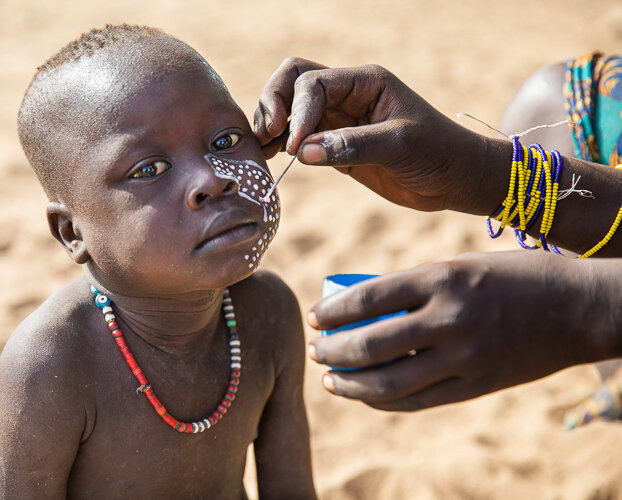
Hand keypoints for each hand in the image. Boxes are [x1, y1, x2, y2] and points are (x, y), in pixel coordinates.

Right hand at [254, 57, 509, 213]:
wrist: (456, 179)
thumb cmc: (439, 153)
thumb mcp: (401, 146)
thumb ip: (353, 145)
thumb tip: (304, 151)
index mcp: (365, 82)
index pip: (313, 83)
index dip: (298, 111)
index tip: (297, 145)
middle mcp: (347, 95)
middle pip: (293, 81)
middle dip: (275, 103)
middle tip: (268, 136)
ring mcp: (338, 120)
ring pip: (290, 108)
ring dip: (273, 124)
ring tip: (265, 149)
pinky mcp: (335, 145)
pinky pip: (300, 138)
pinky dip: (282, 144)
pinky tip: (274, 159)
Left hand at [306, 251, 620, 410]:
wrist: (576, 308)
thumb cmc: (510, 277)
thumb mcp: (458, 266)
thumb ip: (413, 288)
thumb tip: (361, 310)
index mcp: (441, 278)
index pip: (367, 298)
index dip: (332, 312)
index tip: (315, 317)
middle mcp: (449, 319)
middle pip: (369, 345)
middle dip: (331, 351)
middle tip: (315, 349)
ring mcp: (464, 358)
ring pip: (389, 383)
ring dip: (349, 384)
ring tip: (329, 378)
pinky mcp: (477, 387)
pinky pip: (418, 402)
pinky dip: (384, 401)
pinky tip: (364, 395)